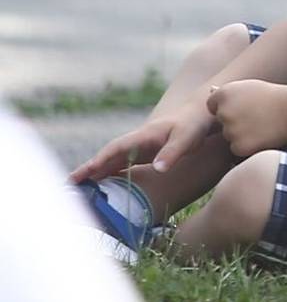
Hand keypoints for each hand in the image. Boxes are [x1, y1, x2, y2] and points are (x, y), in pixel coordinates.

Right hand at [71, 103, 218, 181]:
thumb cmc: (195, 124)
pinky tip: (105, 185)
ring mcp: (141, 146)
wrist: (203, 113)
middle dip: (89, 169)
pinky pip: (124, 164)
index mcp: (143, 136)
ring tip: (80, 189)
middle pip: (108, 156)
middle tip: (69, 185)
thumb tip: (158, 169)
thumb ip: (173, 151)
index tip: (81, 174)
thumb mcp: (187, 137)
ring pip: (114, 161)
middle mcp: (138, 141)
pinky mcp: (147, 152)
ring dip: (97, 173)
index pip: (115, 150)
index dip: (98, 162)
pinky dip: (112, 173)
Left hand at [206, 79, 286, 158]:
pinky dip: (248, 145)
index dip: (226, 106)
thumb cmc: (276, 97)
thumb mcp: (251, 87)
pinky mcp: (238, 146)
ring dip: (242, 134)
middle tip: (256, 116)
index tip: (241, 107)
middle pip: (221, 121)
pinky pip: (237, 148)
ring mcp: (230, 130)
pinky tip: (263, 136)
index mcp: (224, 94)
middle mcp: (223, 112)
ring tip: (262, 125)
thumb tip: (212, 92)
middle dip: (234, 121)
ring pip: (230, 135)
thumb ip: (231, 93)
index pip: (213, 105)